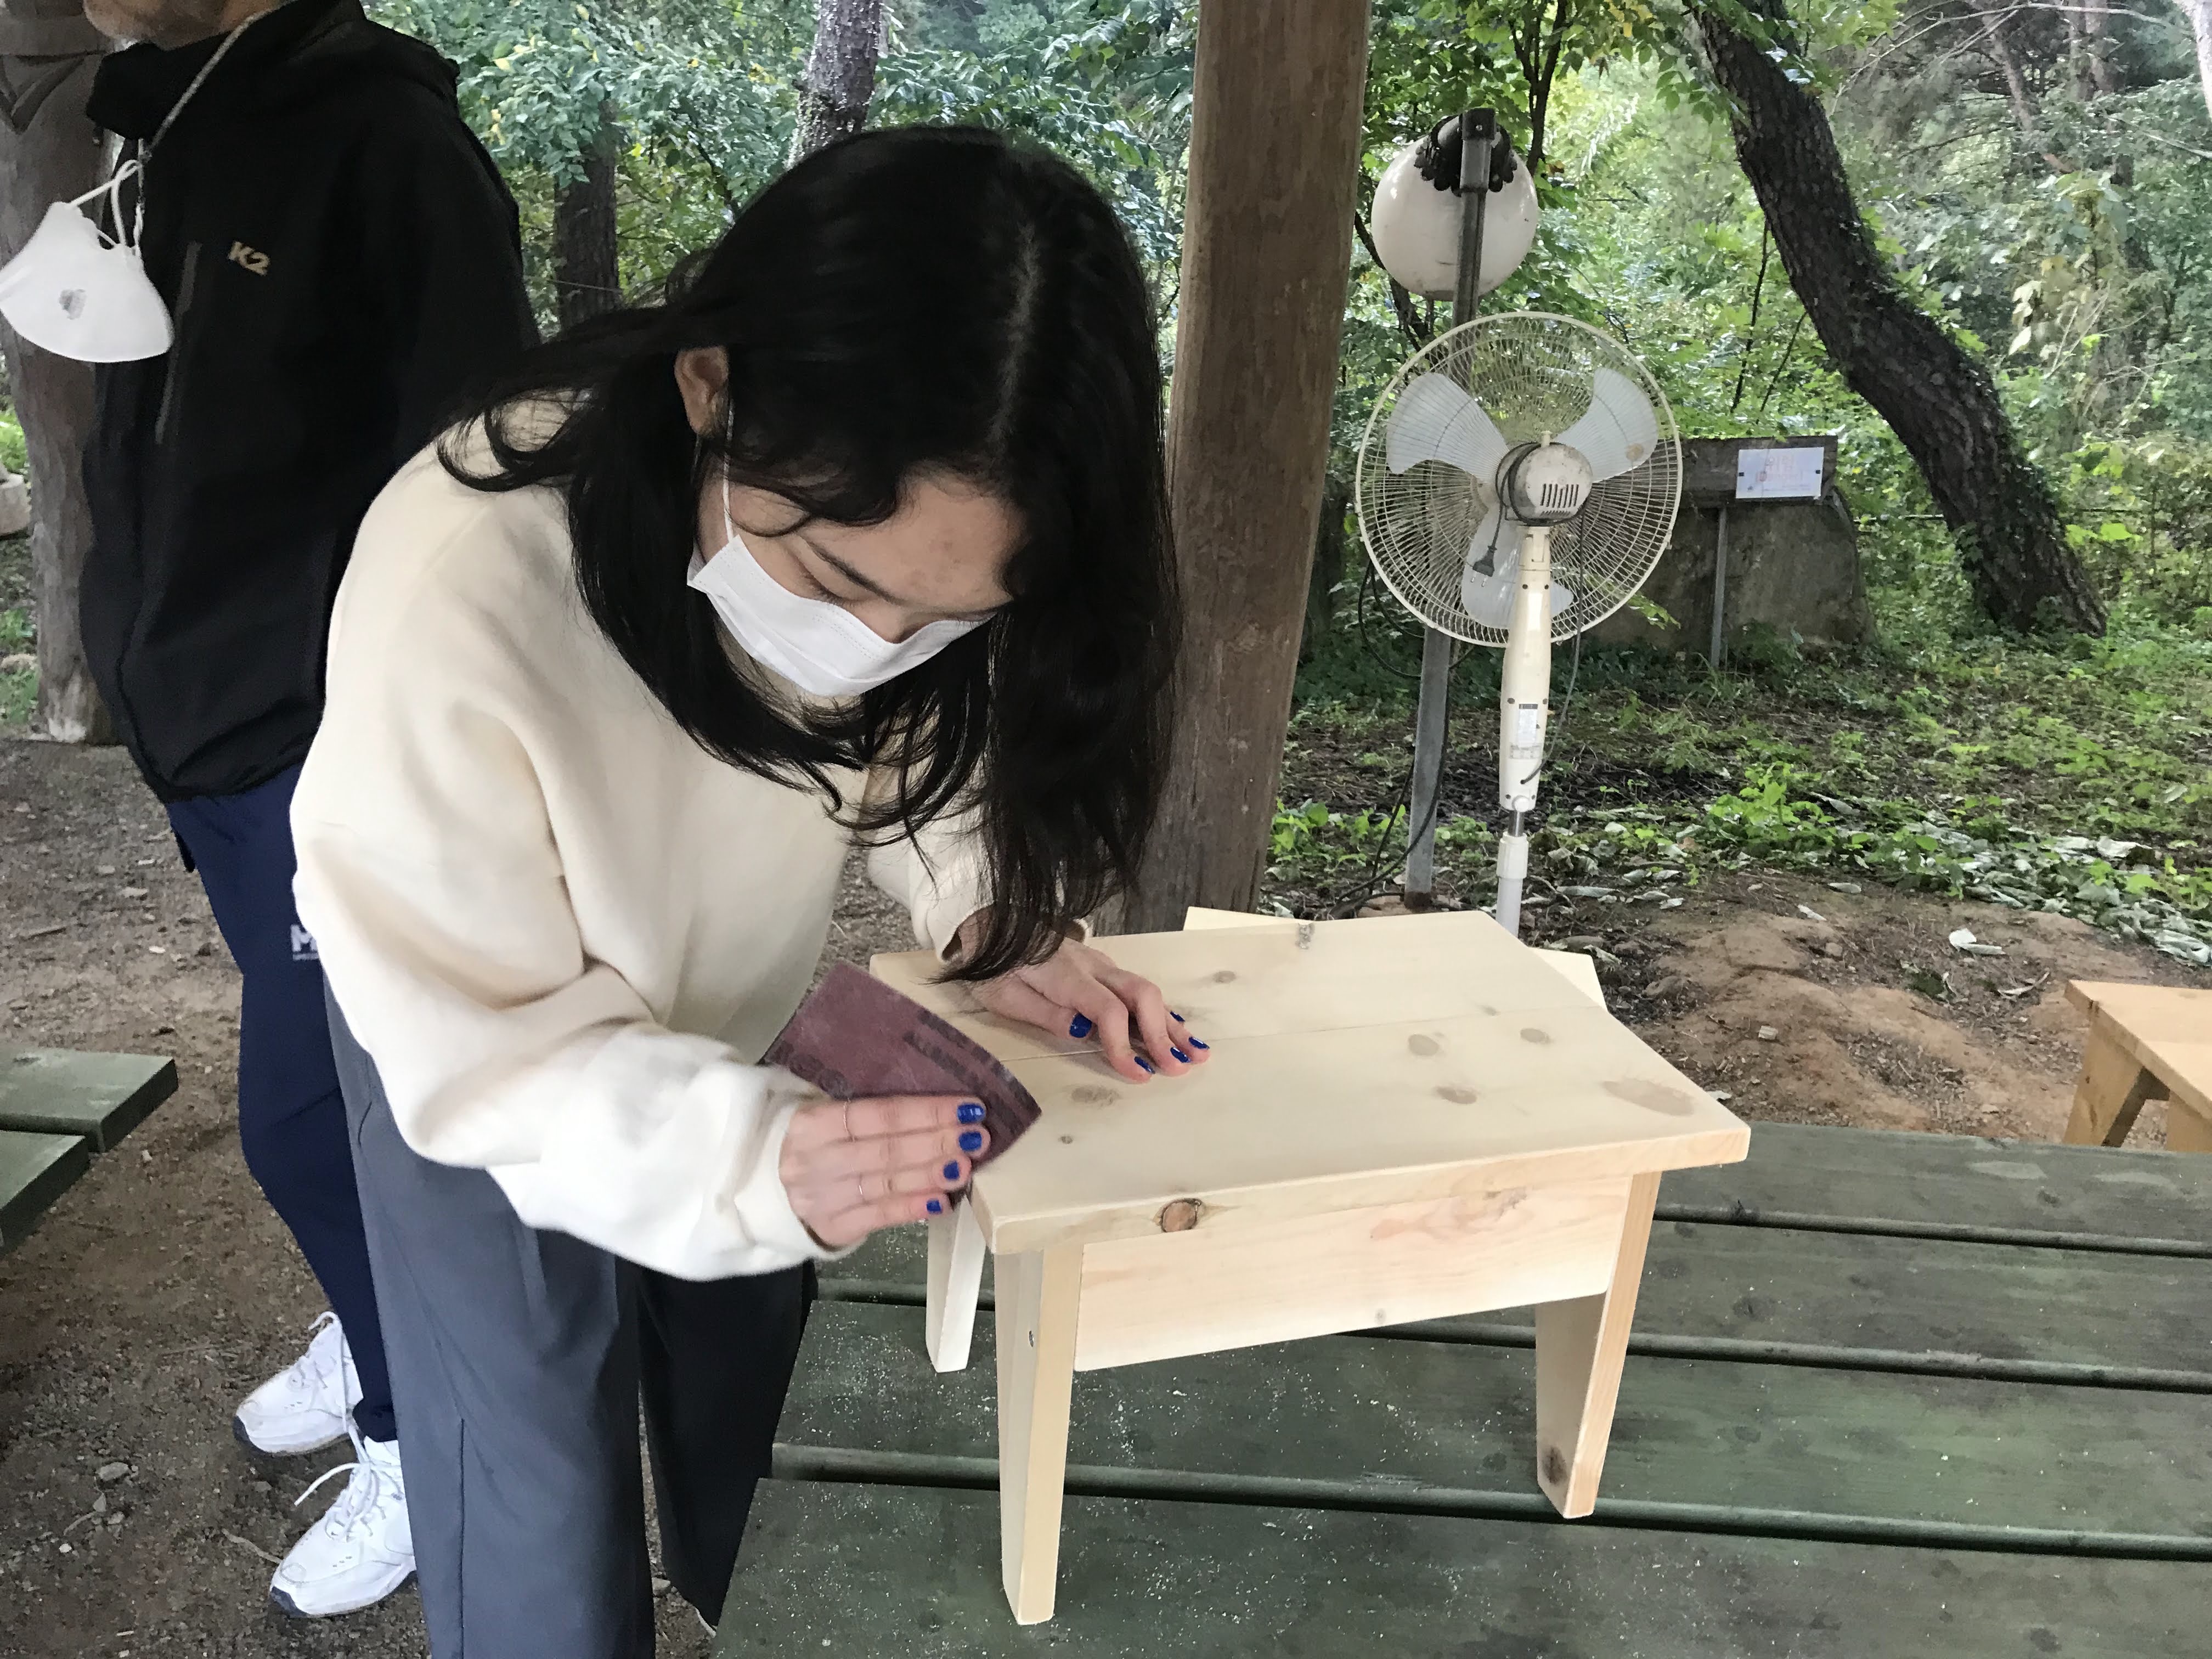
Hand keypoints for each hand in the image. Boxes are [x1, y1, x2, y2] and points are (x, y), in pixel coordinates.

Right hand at [780, 1094, 986, 1248]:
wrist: (765, 1190)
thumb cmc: (811, 1142)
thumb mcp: (823, 1114)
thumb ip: (867, 1110)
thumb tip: (935, 1105)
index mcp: (813, 1121)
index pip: (879, 1114)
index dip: (927, 1111)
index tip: (968, 1107)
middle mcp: (814, 1159)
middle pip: (886, 1149)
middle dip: (938, 1142)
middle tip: (978, 1137)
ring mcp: (821, 1197)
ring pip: (885, 1183)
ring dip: (931, 1174)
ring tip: (965, 1166)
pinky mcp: (831, 1227)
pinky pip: (878, 1216)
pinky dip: (911, 1208)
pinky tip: (942, 1200)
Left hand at [961, 927, 1212, 1084]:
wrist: (991, 927)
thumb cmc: (994, 968)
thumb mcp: (1004, 997)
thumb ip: (1045, 1013)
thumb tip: (1083, 1030)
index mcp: (1067, 976)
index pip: (1110, 1011)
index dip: (1126, 1045)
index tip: (1138, 1075)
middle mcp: (1093, 967)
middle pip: (1142, 995)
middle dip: (1163, 1035)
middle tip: (1178, 1068)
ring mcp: (1101, 964)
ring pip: (1147, 991)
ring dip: (1172, 1024)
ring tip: (1196, 1053)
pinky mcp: (1102, 967)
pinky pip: (1138, 988)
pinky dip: (1161, 1012)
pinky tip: (1178, 1029)